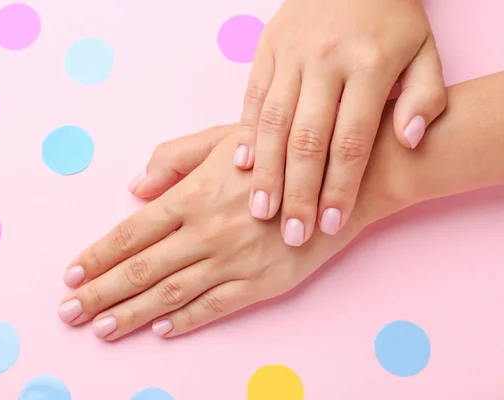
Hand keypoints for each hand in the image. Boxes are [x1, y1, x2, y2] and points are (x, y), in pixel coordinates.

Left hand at [57, 123, 407, 339]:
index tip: (71, 274)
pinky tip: (159, 330)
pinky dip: (184, 321)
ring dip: (130, 314)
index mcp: (193, 196)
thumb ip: (176, 157)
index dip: (97, 256)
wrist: (342, 180)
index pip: (131, 233)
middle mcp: (206, 233)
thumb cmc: (280, 154)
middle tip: (69, 313)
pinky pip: (214, 307)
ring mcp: (233, 262)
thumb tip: (136, 186)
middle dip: (100, 293)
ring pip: (170, 295)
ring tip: (101, 328)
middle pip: (141, 270)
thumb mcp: (225, 138)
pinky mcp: (260, 285)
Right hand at [233, 0, 445, 244]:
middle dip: (298, 192)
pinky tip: (242, 165)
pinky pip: (252, 97)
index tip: (331, 225)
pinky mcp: (266, 50)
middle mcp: (324, 62)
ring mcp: (290, 55)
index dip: (340, 188)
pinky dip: (245, 133)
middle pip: (306, 140)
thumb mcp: (424, 50)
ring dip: (265, 171)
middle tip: (291, 232)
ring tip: (260, 210)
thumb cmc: (391, 18)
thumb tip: (408, 139)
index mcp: (368, 66)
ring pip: (272, 123)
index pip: (350, 141)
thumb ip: (425, 95)